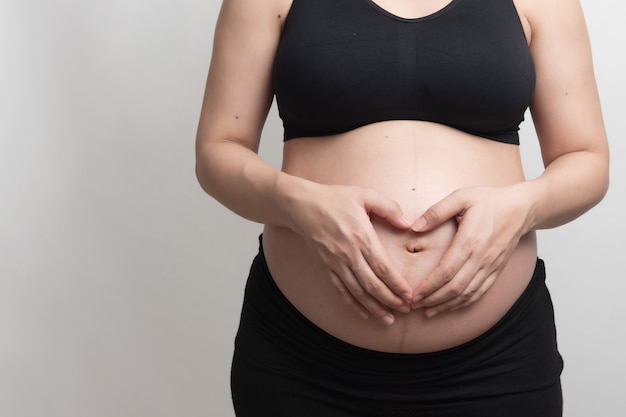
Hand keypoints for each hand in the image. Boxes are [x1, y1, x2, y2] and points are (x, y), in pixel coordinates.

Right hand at [290, 184, 412, 324]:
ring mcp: (336, 263)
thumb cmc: (335, 199)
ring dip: (374, 307)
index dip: (397, 284)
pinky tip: (364, 313)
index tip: (410, 295)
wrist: (302, 206)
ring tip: (388, 318)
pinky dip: (353, 304)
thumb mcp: (364, 194)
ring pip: (357, 292)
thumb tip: (407, 223)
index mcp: (361, 236)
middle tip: (406, 309)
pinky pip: (341, 290)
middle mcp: (349, 254)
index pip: (383, 267)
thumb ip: (389, 207)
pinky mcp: (326, 267)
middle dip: (391, 300)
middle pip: (372, 285)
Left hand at [410, 185, 531, 316]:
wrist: (521, 208)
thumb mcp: (461, 197)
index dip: (429, 286)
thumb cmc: (489, 200)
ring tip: (428, 311)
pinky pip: (480, 292)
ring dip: (447, 305)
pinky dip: (464, 303)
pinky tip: (450, 306)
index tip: (414, 294)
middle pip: (455, 287)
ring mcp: (491, 266)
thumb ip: (437, 211)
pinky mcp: (496, 270)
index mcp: (470, 240)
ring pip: (467, 293)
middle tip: (414, 305)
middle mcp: (482, 257)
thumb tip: (415, 226)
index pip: (447, 271)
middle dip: (433, 299)